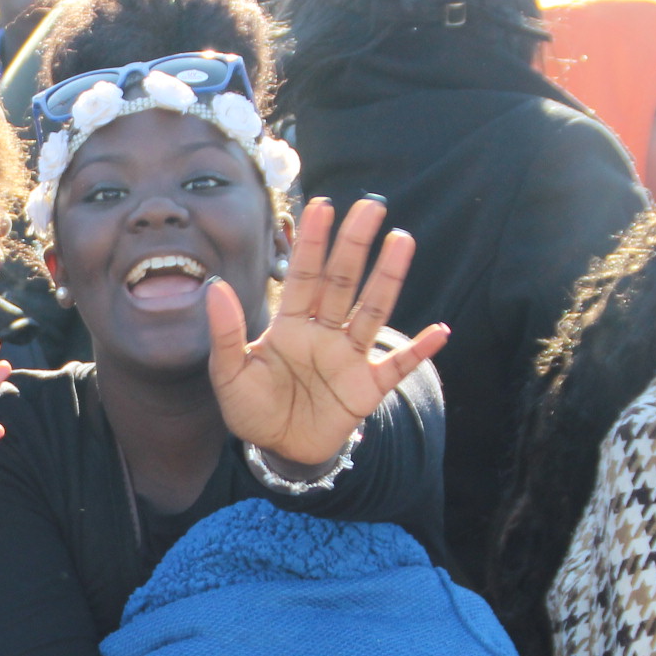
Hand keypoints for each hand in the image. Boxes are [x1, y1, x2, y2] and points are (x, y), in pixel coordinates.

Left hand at [204, 197, 449, 470]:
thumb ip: (226, 332)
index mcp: (291, 325)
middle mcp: (324, 333)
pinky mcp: (367, 388)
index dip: (313, 243)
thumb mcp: (229, 375)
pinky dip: (419, 351)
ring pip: (372, 312)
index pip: (304, 276)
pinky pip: (398, 366)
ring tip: (402, 241)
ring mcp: (348, 358)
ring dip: (388, 278)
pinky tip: (440, 332)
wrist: (278, 450)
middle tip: (370, 206)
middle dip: (354, 245)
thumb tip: (215, 286)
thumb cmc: (253, 409)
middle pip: (343, 282)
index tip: (322, 207)